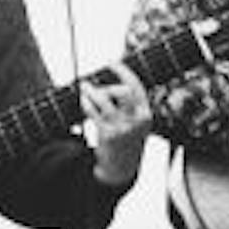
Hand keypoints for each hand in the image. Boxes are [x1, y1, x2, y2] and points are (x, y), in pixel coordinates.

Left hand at [82, 65, 153, 186]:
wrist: (122, 167)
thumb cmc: (128, 140)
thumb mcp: (137, 123)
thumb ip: (131, 105)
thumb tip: (114, 81)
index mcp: (146, 115)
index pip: (136, 86)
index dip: (123, 71)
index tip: (112, 61)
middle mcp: (136, 121)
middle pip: (122, 92)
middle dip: (107, 86)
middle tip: (96, 86)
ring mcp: (122, 128)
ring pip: (105, 100)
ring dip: (92, 91)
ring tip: (85, 87)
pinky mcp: (108, 135)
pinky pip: (94, 113)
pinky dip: (86, 103)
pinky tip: (83, 100)